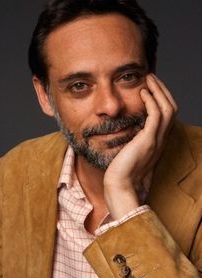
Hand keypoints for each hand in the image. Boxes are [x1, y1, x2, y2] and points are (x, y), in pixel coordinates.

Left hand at [104, 74, 177, 219]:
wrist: (119, 186)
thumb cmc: (121, 171)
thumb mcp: (131, 152)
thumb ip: (134, 140)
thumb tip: (128, 128)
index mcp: (157, 142)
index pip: (167, 115)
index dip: (162, 99)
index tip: (150, 87)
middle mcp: (161, 140)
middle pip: (172, 108)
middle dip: (163, 90)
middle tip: (151, 77)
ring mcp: (156, 140)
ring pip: (167, 108)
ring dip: (159, 91)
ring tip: (148, 79)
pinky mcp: (147, 141)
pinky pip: (155, 115)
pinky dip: (151, 101)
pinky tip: (142, 93)